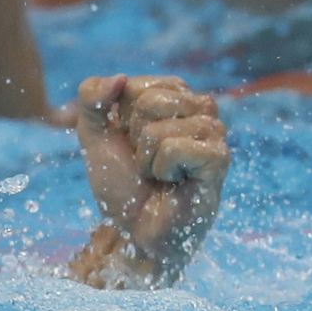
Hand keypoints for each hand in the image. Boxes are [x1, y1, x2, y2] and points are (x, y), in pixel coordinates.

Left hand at [72, 75, 227, 285]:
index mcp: (173, 94)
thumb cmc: (122, 185)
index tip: (132, 146)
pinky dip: (162, 171)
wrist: (136, 232)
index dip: (121, 121)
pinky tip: (175, 183)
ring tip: (161, 175)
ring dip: (147, 160)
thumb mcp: (95, 136)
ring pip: (159, 128)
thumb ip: (92, 99)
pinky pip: (175, 148)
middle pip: (149, 102)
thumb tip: (119, 78)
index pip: (134, 86)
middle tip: (148, 164)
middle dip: (135, 140)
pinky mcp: (219, 157)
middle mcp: (199, 107)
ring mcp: (213, 131)